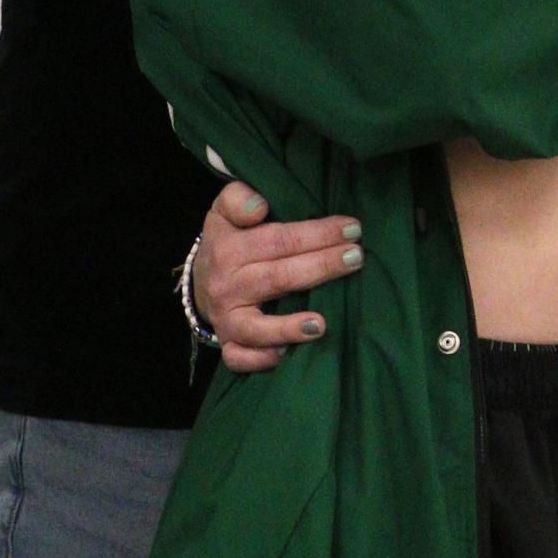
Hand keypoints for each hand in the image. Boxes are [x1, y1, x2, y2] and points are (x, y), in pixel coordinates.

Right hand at [194, 182, 362, 373]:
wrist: (201, 279)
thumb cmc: (229, 238)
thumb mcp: (224, 209)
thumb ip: (237, 198)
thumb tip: (258, 206)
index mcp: (230, 248)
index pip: (278, 240)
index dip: (317, 233)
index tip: (352, 228)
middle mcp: (227, 285)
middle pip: (278, 278)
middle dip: (321, 267)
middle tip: (356, 258)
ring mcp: (227, 318)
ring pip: (255, 327)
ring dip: (288, 327)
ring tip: (321, 324)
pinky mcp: (228, 342)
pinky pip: (239, 358)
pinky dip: (259, 359)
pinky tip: (285, 354)